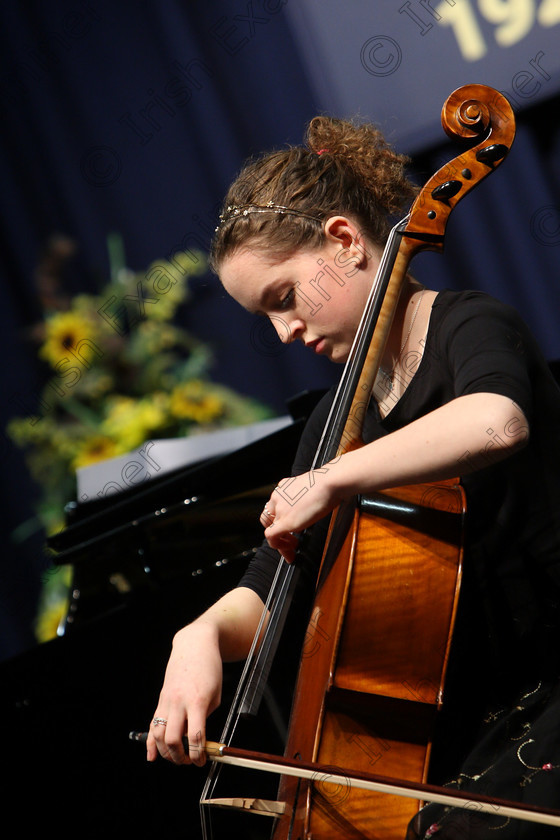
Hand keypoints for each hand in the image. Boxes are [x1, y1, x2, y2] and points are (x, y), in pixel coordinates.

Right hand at [146, 622, 221, 765]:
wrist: (194, 645)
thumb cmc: (209, 668)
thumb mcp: (216, 694)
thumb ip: (205, 716)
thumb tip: (197, 738)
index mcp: (197, 701)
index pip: (196, 736)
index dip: (198, 754)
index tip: (202, 761)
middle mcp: (179, 702)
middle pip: (173, 739)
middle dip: (180, 757)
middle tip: (188, 761)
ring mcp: (167, 701)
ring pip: (159, 734)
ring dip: (166, 753)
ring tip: (176, 758)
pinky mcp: (161, 699)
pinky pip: (152, 724)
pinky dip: (150, 742)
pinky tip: (151, 756)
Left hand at [260, 464, 340, 561]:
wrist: (329, 483)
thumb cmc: (328, 484)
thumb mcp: (311, 489)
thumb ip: (306, 497)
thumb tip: (312, 505)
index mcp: (284, 488)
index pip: (274, 507)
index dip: (279, 520)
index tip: (289, 527)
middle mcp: (278, 497)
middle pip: (269, 518)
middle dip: (277, 530)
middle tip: (289, 539)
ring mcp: (280, 509)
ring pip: (269, 528)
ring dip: (279, 540)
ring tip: (292, 547)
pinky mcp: (285, 521)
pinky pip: (272, 537)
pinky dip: (278, 546)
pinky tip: (290, 551)